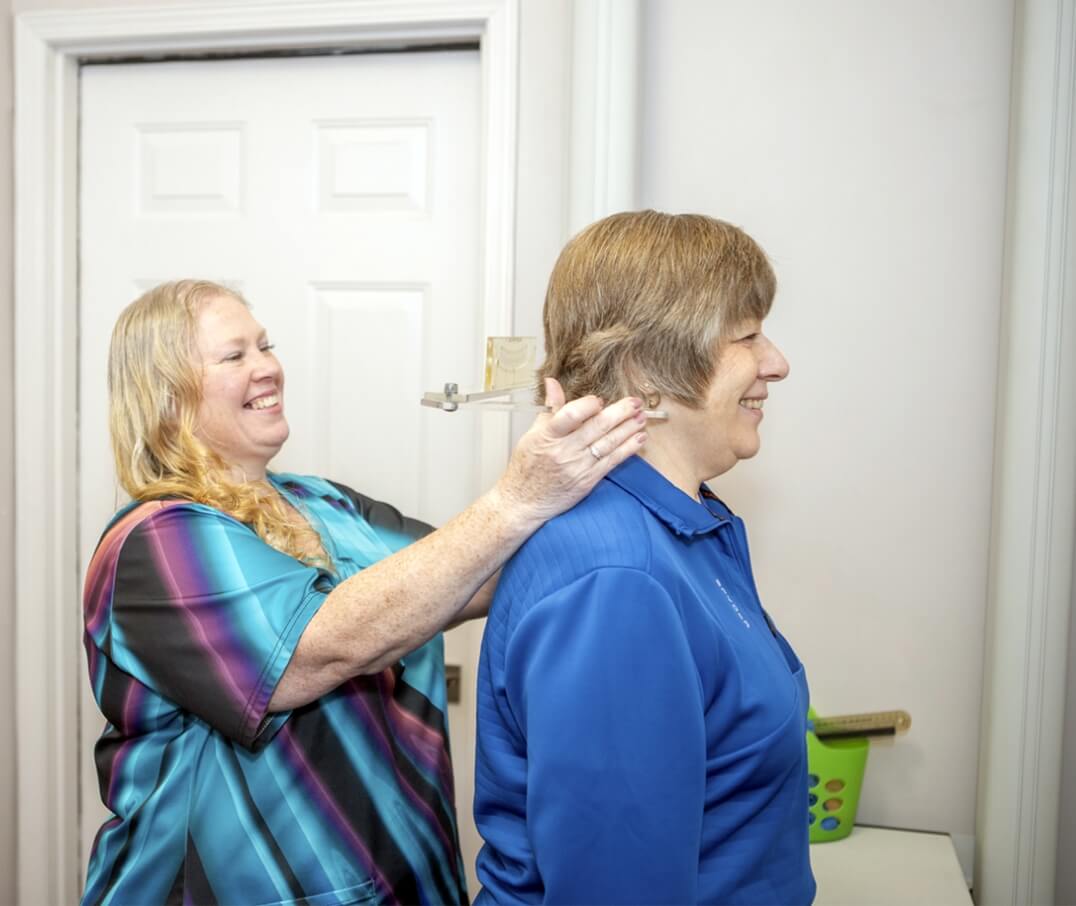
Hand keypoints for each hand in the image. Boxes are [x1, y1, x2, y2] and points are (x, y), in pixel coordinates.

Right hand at [493, 378, 647, 526]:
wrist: (523, 501)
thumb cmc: (526, 467)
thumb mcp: (533, 434)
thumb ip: (550, 408)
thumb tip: (552, 382)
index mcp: (548, 435)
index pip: (571, 414)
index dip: (588, 405)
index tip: (599, 400)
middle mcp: (564, 450)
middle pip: (597, 427)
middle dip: (620, 412)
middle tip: (635, 402)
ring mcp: (578, 466)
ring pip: (609, 443)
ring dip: (628, 428)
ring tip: (642, 417)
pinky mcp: (588, 480)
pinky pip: (612, 461)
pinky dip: (628, 448)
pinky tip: (639, 438)